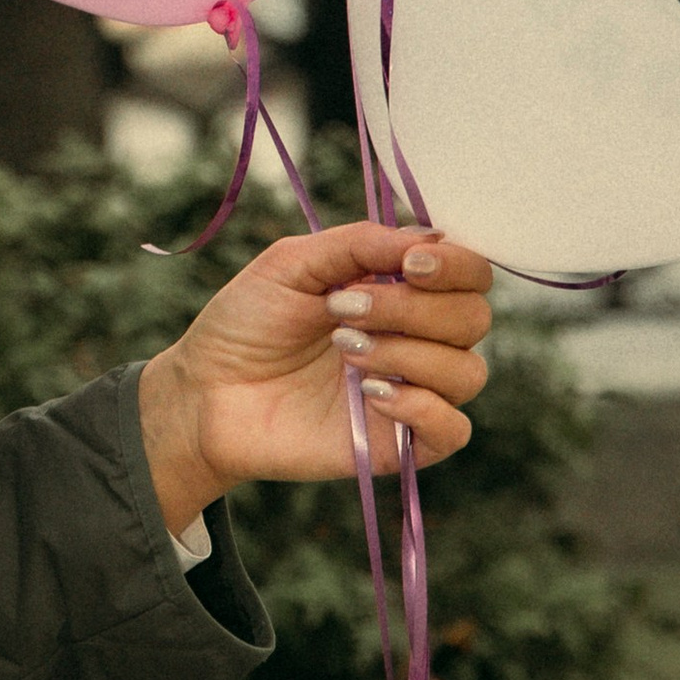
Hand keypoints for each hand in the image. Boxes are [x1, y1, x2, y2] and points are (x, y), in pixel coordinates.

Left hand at [138, 221, 492, 537]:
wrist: (206, 392)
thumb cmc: (245, 323)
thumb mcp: (292, 264)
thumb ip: (360, 244)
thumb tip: (430, 237)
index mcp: (399, 288)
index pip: (469, 272)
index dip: (454, 264)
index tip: (408, 264)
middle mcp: (416, 337)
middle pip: (474, 318)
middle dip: (413, 307)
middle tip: (343, 309)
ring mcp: (411, 390)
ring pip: (467, 371)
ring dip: (409, 353)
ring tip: (344, 351)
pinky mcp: (400, 442)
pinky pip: (453, 428)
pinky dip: (421, 406)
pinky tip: (370, 393)